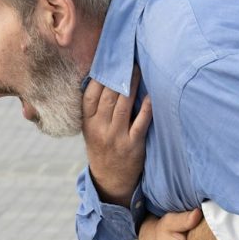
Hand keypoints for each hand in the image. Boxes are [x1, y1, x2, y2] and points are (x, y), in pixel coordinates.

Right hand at [82, 68, 151, 204]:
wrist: (111, 180)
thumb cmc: (102, 147)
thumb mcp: (91, 130)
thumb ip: (95, 109)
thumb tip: (104, 77)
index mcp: (88, 124)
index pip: (89, 96)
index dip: (99, 77)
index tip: (108, 61)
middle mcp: (100, 130)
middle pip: (108, 98)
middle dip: (118, 76)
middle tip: (128, 59)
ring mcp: (116, 138)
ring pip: (123, 107)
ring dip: (132, 86)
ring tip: (138, 70)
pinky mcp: (133, 146)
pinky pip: (140, 123)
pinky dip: (146, 108)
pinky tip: (151, 96)